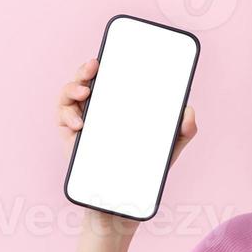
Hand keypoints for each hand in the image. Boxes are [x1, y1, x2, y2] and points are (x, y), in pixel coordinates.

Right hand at [57, 56, 197, 168]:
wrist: (123, 194)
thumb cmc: (143, 165)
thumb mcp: (169, 145)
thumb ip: (185, 129)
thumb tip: (189, 112)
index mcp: (118, 102)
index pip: (110, 76)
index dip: (107, 63)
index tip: (107, 57)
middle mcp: (98, 105)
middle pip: (86, 78)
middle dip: (86, 68)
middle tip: (94, 67)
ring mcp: (81, 117)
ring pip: (69, 93)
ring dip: (73, 87)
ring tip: (84, 93)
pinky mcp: (69, 133)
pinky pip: (62, 116)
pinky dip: (67, 115)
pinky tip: (79, 123)